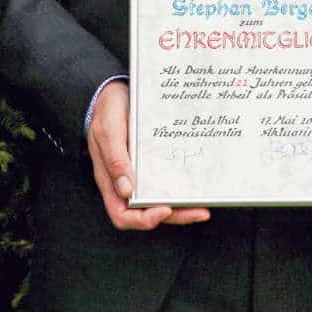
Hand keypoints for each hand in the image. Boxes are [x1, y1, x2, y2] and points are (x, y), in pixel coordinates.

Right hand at [87, 79, 210, 229]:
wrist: (113, 91)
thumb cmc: (106, 111)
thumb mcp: (108, 131)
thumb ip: (115, 159)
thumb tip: (127, 190)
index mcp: (110, 181)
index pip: (122, 215)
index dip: (143, 220)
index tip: (164, 209)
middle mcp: (125, 183)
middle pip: (148, 212)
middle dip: (175, 216)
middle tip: (200, 212)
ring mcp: (140, 174)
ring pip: (160, 200)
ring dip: (182, 207)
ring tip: (204, 206)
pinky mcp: (151, 163)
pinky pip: (166, 180)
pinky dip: (181, 187)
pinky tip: (196, 184)